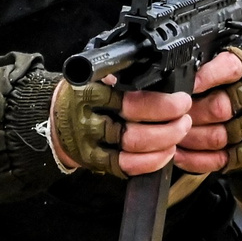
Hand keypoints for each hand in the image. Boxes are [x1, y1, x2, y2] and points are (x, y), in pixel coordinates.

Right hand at [51, 76, 199, 177]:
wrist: (56, 117)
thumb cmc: (85, 93)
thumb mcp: (99, 74)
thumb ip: (124, 74)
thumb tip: (166, 76)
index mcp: (91, 91)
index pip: (131, 100)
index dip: (161, 104)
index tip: (182, 100)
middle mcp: (88, 118)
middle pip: (134, 127)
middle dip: (169, 125)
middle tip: (185, 117)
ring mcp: (90, 143)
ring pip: (132, 147)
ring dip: (164, 142)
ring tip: (180, 131)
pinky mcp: (94, 161)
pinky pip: (125, 166)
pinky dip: (150, 162)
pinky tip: (166, 153)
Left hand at [176, 47, 241, 173]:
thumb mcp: (233, 60)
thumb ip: (209, 63)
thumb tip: (177, 73)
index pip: (230, 68)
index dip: (207, 77)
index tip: (189, 84)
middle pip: (219, 108)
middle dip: (190, 113)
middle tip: (172, 114)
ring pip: (218, 136)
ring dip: (189, 137)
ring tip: (171, 133)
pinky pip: (220, 159)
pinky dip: (196, 159)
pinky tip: (180, 153)